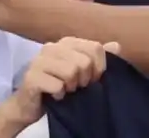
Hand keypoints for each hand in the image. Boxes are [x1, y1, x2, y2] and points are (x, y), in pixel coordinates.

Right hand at [3, 37, 121, 125]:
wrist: (31, 105)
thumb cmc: (60, 86)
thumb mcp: (83, 72)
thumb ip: (99, 58)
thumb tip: (117, 45)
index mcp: (67, 42)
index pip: (96, 47)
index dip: (99, 68)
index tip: (91, 79)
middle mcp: (52, 47)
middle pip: (85, 61)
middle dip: (84, 79)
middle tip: (75, 86)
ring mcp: (39, 60)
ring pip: (71, 71)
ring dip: (71, 87)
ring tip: (65, 90)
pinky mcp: (31, 77)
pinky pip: (57, 85)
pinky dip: (59, 95)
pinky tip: (55, 95)